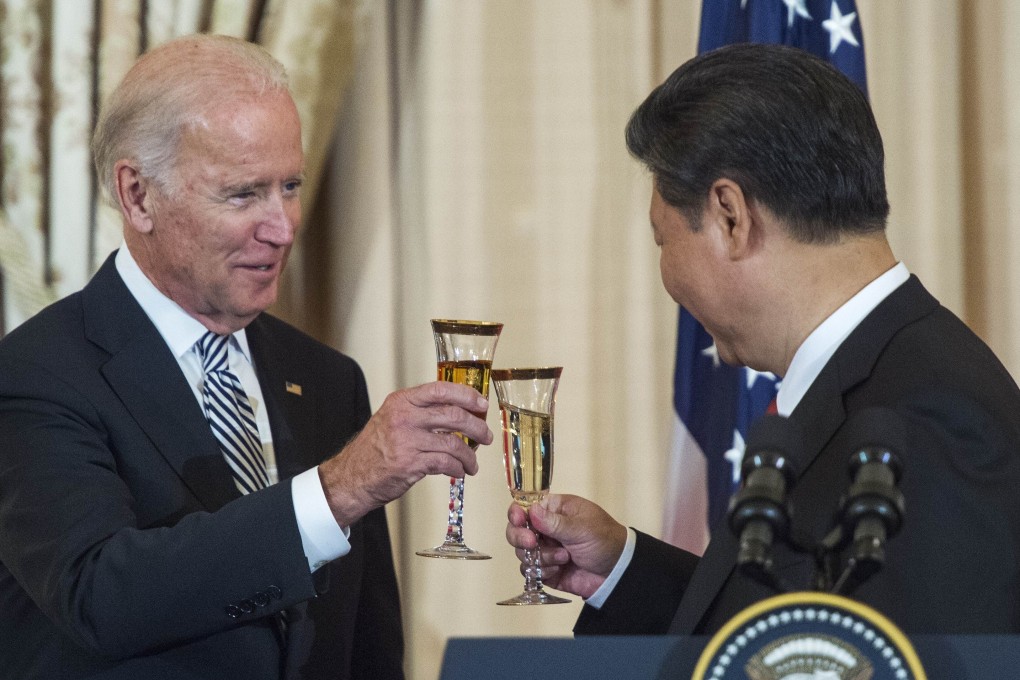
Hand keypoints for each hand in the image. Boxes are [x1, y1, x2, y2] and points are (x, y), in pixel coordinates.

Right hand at [318, 381, 492, 525]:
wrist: (352, 477)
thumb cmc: (375, 449)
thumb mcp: (392, 418)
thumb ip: (420, 412)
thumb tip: (457, 411)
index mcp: (402, 402)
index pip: (441, 390)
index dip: (467, 395)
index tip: (482, 404)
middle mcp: (404, 417)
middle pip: (453, 415)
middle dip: (476, 427)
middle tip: (485, 435)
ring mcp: (407, 440)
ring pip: (453, 443)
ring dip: (469, 455)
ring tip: (473, 463)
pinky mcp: (410, 463)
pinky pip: (445, 463)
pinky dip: (458, 468)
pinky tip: (459, 472)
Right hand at [505, 494, 627, 598]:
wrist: (617, 574)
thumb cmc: (605, 541)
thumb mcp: (583, 528)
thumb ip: (555, 522)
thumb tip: (532, 511)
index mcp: (555, 510)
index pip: (526, 507)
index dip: (517, 513)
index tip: (519, 520)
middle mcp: (545, 529)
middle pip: (516, 530)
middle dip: (521, 537)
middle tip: (532, 542)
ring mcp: (544, 550)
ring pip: (522, 553)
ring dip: (541, 557)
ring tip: (564, 557)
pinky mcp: (546, 569)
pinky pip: (530, 571)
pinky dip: (542, 571)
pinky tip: (559, 570)